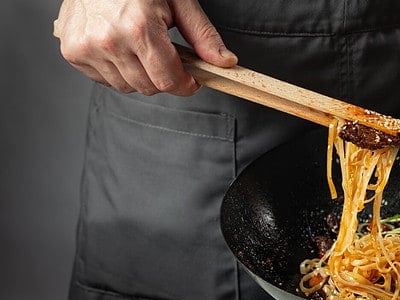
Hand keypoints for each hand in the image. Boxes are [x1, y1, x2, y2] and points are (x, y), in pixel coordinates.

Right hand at [54, 0, 237, 95]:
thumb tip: (224, 62)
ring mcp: (87, 47)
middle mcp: (109, 41)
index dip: (185, 85)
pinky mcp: (73, 51)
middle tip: (165, 54)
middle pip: (148, 87)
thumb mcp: (178, 1)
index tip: (192, 80)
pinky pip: (103, 79)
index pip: (167, 80)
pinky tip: (120, 47)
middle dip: (164, 78)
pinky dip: (116, 70)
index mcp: (139, 28)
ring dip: (139, 75)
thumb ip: (202, 35)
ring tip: (140, 46)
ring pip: (126, 86)